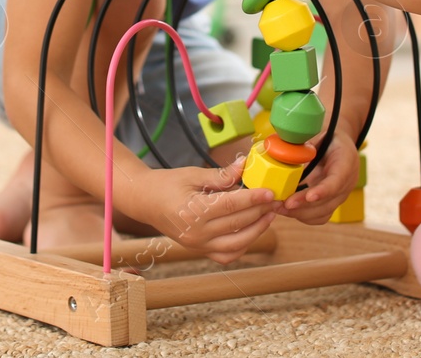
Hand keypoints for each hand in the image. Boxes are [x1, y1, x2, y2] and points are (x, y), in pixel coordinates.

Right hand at [132, 154, 277, 264]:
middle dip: (260, 212)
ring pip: (237, 244)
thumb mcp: (192, 174)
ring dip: (257, 231)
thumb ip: (220, 175)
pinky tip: (253, 231)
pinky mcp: (199, 250)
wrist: (144, 201)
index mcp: (194, 212)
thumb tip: (244, 166)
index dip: (254, 199)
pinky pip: (226, 255)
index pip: (232, 205)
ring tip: (269, 216)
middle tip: (276, 200)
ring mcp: (198, 245)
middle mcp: (197, 234)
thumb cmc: (167, 184)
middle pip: (238, 224)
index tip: (271, 192)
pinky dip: (243, 246)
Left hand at [279, 129, 358, 224]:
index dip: (324, 190)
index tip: (309, 197)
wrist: (336, 142)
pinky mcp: (333, 202)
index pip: (338, 180)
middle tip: (282, 204)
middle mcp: (347, 181)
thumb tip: (277, 150)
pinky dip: (303, 216)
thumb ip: (302, 143)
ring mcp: (341, 194)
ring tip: (279, 207)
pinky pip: (320, 216)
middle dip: (304, 205)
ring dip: (300, 213)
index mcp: (346, 160)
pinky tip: (286, 210)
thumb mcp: (317, 132)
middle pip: (328, 201)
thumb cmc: (324, 134)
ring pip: (323, 212)